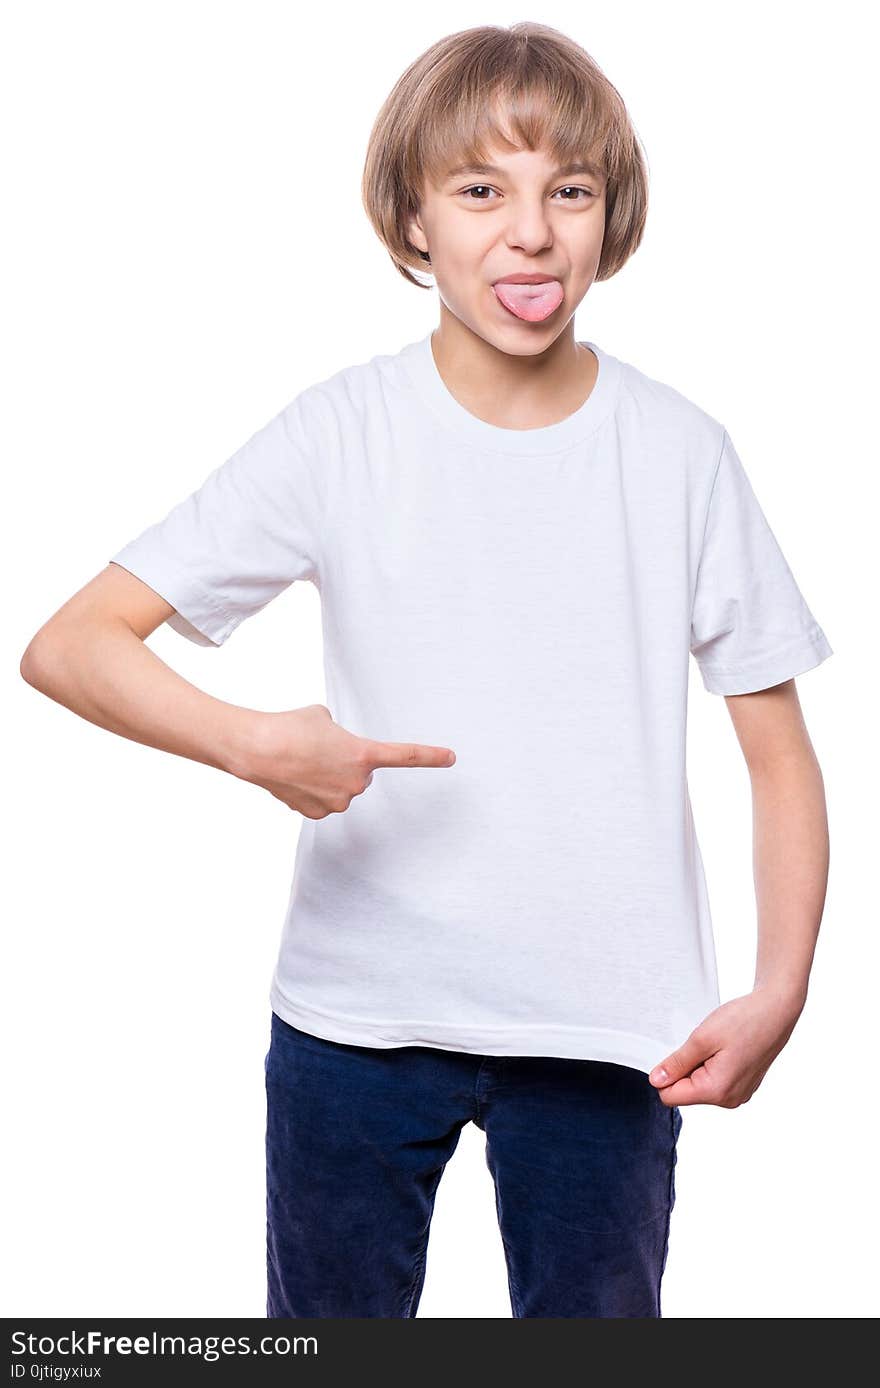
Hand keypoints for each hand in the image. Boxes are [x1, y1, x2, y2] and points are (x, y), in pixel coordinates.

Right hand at [235, 703, 455, 818]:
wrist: (257, 749)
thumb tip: (333, 755)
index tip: (452, 758)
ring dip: (326, 777)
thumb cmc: (290, 726)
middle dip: (344, 764)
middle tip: (318, 750)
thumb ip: (340, 737)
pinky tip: (294, 778)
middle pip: (361, 774)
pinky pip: (322, 801)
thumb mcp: (323, 718)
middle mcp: (357, 783)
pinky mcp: (318, 814)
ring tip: (301, 762)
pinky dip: (311, 791)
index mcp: (364, 754)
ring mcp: (338, 801)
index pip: (405, 756)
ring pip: (340, 788)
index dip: (430, 756)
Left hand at [647, 985, 805, 1107]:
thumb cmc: (744, 1020)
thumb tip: (656, 1081)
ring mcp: (739, 1094)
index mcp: (717, 1091)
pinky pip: (715, 1081)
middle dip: (685, 1068)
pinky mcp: (743, 1086)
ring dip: (699, 1066)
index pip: (670, 1096)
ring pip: (700, 1086)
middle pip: (685, 1092)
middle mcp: (729, 1100)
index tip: (679, 1052)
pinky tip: (725, 1048)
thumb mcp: (702, 1038)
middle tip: (703, 1045)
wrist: (776, 1010)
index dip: (666, 1074)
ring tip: (717, 1045)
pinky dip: (713, 1065)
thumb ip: (677, 1063)